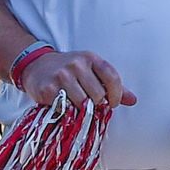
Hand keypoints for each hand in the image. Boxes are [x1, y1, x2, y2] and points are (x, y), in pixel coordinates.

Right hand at [19, 49, 136, 109]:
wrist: (37, 66)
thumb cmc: (69, 70)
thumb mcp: (91, 71)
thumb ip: (111, 85)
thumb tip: (133, 100)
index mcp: (90, 58)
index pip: (112, 78)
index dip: (116, 95)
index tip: (112, 103)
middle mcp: (76, 64)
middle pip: (98, 95)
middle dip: (96, 103)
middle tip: (90, 104)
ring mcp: (61, 76)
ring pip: (82, 103)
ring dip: (81, 109)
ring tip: (76, 105)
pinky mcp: (48, 89)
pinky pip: (65, 108)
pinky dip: (67, 111)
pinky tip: (64, 105)